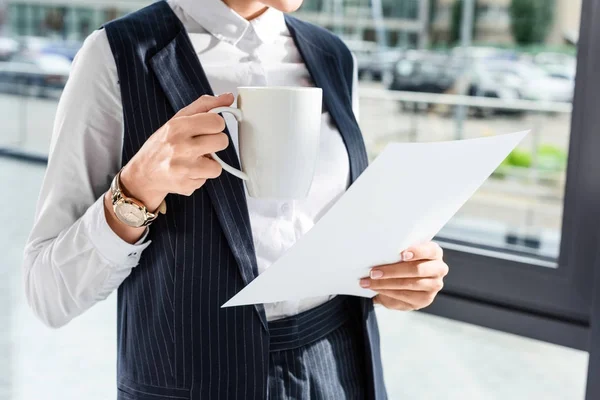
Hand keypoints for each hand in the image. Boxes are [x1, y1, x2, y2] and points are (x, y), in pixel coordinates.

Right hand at [120, 93, 233, 210]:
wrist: (144, 173)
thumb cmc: (163, 144)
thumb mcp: (178, 120)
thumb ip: (204, 106)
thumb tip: (228, 97)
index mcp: (178, 126)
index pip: (217, 121)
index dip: (215, 125)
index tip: (207, 128)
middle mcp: (180, 147)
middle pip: (222, 141)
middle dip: (214, 143)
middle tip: (201, 145)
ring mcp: (183, 168)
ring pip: (218, 166)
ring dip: (209, 164)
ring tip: (194, 160)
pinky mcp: (186, 185)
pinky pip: (207, 180)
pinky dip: (200, 177)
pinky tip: (187, 172)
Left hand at [359, 242, 447, 310]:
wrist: (404, 281)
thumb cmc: (402, 261)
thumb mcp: (401, 253)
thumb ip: (398, 250)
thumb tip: (379, 249)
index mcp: (434, 252)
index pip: (430, 250)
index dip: (417, 252)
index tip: (402, 254)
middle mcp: (439, 268)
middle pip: (417, 270)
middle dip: (392, 271)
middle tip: (373, 272)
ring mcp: (434, 285)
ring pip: (409, 284)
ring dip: (385, 283)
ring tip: (369, 282)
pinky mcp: (426, 299)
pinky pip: (405, 296)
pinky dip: (388, 292)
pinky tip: (377, 290)